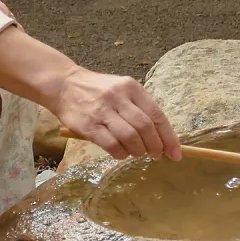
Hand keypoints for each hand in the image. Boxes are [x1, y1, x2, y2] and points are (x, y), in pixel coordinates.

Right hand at [53, 67, 182, 161]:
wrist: (63, 84)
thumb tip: (161, 137)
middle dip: (155, 146)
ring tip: (137, 153)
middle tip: (156, 155)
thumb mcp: (121, 90)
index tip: (176, 153)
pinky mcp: (88, 125)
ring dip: (138, 151)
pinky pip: (112, 145)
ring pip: (130, 137)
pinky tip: (121, 153)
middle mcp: (118, 97)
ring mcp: (102, 111)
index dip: (169, 137)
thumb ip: (139, 109)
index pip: (157, 115)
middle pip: (145, 127)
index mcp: (131, 87)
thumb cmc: (98, 91)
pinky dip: (121, 154)